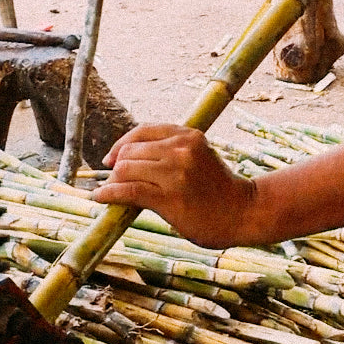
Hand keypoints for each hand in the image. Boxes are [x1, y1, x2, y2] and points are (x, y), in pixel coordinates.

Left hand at [93, 124, 256, 247]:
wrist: (244, 212)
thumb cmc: (219, 189)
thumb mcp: (199, 156)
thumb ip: (172, 151)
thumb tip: (126, 159)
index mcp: (189, 135)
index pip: (143, 131)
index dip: (121, 144)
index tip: (112, 158)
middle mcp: (182, 149)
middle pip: (131, 152)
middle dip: (116, 168)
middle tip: (113, 182)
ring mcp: (176, 173)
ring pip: (126, 170)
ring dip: (113, 182)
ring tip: (110, 192)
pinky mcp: (169, 197)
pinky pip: (127, 191)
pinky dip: (108, 194)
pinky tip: (100, 198)